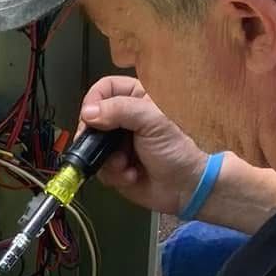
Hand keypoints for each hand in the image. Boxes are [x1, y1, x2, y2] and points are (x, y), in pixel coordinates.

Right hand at [78, 75, 212, 215]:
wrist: (186, 187)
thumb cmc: (180, 150)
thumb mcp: (153, 121)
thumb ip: (121, 110)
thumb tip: (89, 112)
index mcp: (138, 99)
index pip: (106, 88)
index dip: (94, 100)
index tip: (90, 115)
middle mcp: (126, 119)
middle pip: (93, 118)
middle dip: (95, 136)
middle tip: (99, 144)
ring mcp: (119, 143)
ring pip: (93, 146)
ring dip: (107, 159)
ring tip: (125, 164)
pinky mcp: (116, 165)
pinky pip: (100, 168)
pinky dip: (113, 174)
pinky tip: (131, 175)